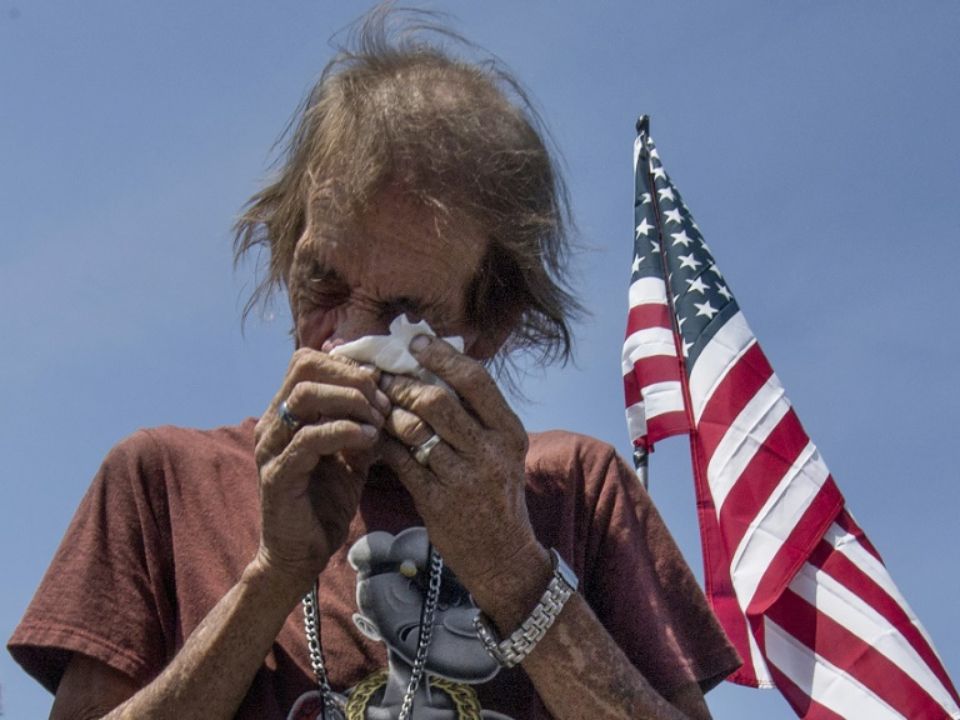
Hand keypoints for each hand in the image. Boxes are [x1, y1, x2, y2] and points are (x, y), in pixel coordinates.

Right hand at [253, 349, 390, 591]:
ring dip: (350, 400)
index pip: (308, 360)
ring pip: (305, 396)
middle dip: (351, 377)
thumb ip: (361, 421)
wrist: (302, 553)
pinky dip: (343, 431)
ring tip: (378, 419)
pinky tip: (368, 438)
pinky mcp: (277, 474)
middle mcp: (272, 422)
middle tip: (382, 400)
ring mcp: (270, 447)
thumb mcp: (351, 454)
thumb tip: (386, 388)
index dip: (348, 364)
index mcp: (286, 412)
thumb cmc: (326, 501)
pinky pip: (308, 438)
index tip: (381, 383)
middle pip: (305, 368)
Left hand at [377, 335, 543, 594]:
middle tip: (383, 377)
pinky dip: (383, 443)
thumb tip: (440, 365)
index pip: (475, 380)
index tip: (416, 343)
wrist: (503, 556)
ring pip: (413, 429)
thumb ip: (478, 415)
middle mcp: (490, 453)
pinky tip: (374, 436)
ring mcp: (463, 479)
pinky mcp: (437, 502)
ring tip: (375, 404)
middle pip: (437, 401)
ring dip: (388, 412)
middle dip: (403, 385)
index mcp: (509, 432)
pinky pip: (400, 461)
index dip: (441, 356)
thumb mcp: (502, 451)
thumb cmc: (497, 495)